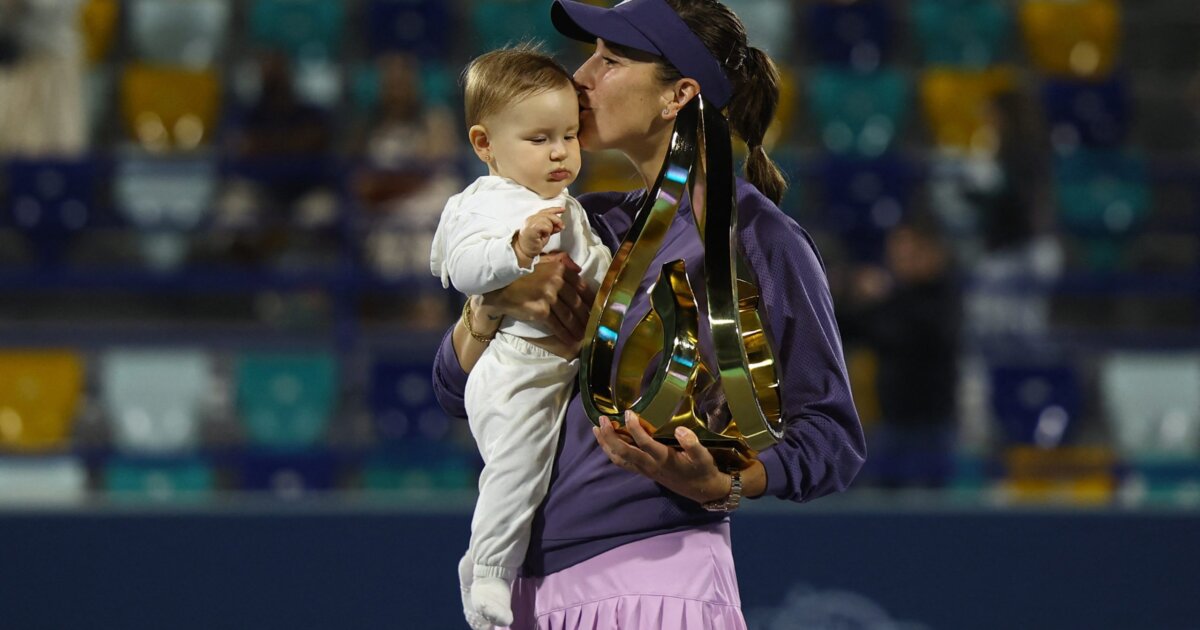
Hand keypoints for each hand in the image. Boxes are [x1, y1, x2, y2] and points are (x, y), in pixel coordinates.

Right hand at [479, 251, 593, 344]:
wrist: (499, 286)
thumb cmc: (521, 274)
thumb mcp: (542, 261)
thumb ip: (561, 262)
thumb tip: (579, 269)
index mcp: (559, 269)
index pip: (581, 286)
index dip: (591, 300)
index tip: (597, 309)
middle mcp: (556, 282)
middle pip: (577, 303)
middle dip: (586, 317)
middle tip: (594, 327)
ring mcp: (549, 297)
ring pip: (568, 316)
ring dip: (577, 328)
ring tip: (584, 336)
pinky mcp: (541, 311)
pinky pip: (557, 325)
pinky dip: (565, 334)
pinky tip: (571, 340)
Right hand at [514, 207, 564, 262]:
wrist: (523, 251)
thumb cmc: (531, 244)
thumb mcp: (545, 234)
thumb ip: (551, 228)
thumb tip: (559, 225)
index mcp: (534, 219)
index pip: (546, 211)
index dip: (555, 209)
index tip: (563, 209)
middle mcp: (531, 218)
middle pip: (547, 213)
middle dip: (557, 220)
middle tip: (561, 227)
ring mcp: (530, 223)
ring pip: (546, 219)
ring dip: (550, 227)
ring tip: (546, 234)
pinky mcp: (531, 228)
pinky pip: (544, 225)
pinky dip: (547, 230)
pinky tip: (544, 234)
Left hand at [592, 410, 732, 504]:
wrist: (701, 490)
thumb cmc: (702, 470)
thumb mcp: (704, 457)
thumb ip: (693, 444)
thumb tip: (681, 430)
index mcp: (664, 459)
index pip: (644, 444)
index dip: (634, 429)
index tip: (628, 413)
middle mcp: (650, 465)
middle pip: (624, 452)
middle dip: (610, 437)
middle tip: (602, 419)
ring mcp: (644, 469)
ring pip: (619, 459)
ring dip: (606, 444)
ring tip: (596, 428)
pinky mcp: (643, 470)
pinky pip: (622, 462)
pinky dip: (611, 451)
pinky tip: (606, 441)